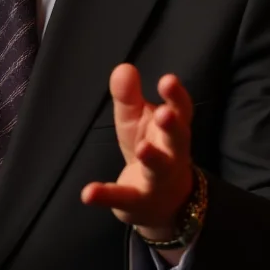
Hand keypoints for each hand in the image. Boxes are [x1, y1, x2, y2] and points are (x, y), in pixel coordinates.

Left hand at [81, 64, 193, 240]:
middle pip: (178, 139)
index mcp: (172, 130)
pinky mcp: (137, 201)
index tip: (168, 80)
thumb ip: (129, 95)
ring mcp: (157, 180)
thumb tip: (123, 67)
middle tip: (166, 113)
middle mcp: (172, 154)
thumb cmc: (150, 147)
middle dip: (173, 126)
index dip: (176, 96)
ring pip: (159, 169)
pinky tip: (88, 193)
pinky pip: (122, 198)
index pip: (181, 110)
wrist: (159, 203)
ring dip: (152, 158)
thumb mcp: (136, 120)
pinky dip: (105, 196)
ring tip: (142, 148)